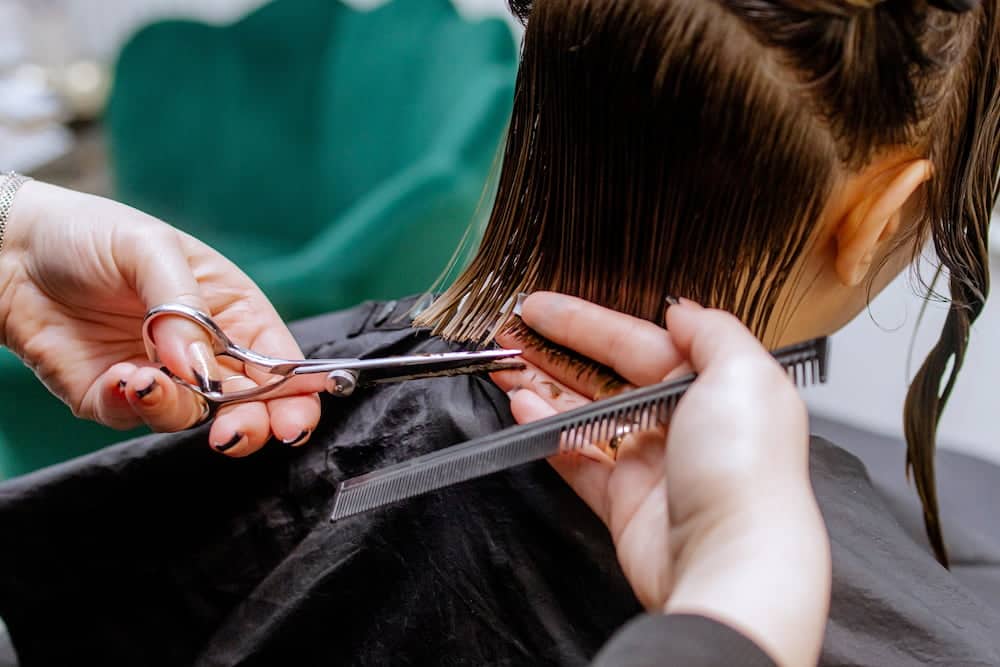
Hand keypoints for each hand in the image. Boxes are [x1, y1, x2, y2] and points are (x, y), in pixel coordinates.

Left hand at [0, 181, 321, 455]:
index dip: (297, 393)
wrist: (8, 252)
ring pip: (196, 417)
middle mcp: (206, 350)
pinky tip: (122, 377)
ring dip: (179, 407)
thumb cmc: (90, 235)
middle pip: (251, 403)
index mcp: (232, 310)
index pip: (280, 360)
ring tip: (146, 378)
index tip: (295, 417)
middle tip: (238, 433)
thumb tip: (200, 364)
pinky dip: (136, 405)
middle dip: (254, 424)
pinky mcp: (116, 398)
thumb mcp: (149, 248)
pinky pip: (139, 418)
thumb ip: (182, 306)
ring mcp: (163, 377)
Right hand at [492, 293, 829, 666]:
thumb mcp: (743, 373)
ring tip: (505, 368)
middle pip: (606, 377)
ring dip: (544, 390)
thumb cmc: (744, 467)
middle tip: (513, 336)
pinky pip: (578, 459)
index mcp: (713, 388)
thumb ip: (710, 332)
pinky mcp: (625, 504)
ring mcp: (652, 465)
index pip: (639, 343)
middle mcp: (683, 424)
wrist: (729, 557)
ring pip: (586, 417)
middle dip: (557, 353)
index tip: (542, 309)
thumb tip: (681, 310)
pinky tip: (523, 411)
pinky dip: (547, 435)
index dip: (587, 323)